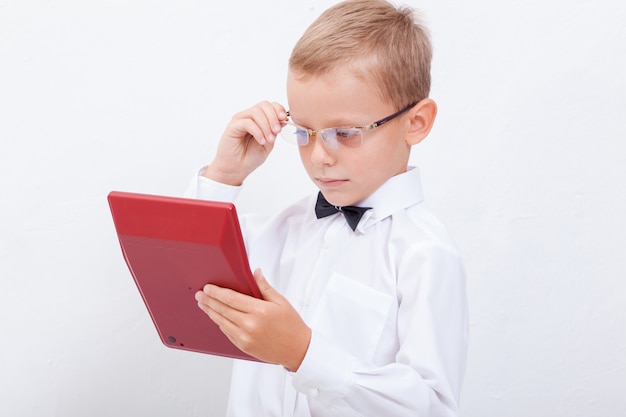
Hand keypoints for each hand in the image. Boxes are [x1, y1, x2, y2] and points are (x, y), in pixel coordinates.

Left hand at [195, 269, 310, 371]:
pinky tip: (216, 317)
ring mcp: (245, 337)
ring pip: (221, 322)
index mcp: (259, 311)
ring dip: (210, 312)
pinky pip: (227, 332)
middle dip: (209, 301)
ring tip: (203, 304)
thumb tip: (255, 273)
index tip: (208, 287)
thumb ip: (264, 287)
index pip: (231, 298)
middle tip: (200, 294)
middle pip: (223, 309)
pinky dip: (220, 323)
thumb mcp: (281, 302)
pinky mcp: (244, 346)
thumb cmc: (291, 325)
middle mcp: (250, 325)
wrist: (297, 350)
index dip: (217, 292)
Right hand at [203, 101, 286, 185]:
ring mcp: (240, 120)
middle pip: (263, 105)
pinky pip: (247, 122)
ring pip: (256, 112)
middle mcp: (248, 116)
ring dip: (266, 126)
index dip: (278, 109)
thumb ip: (274, 130)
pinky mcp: (233, 126)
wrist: (236, 169)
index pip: (269, 106)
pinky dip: (257, 131)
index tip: (284, 119)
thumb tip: (283, 119)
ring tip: (268, 140)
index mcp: (258, 119)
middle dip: (273, 117)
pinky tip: (261, 141)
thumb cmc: (250, 157)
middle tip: (277, 131)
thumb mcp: (269, 143)